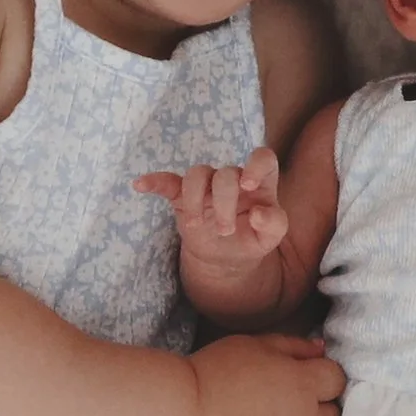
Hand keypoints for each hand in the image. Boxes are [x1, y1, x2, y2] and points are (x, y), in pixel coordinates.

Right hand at [135, 148, 287, 288]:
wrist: (226, 258)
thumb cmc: (252, 238)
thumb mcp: (271, 237)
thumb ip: (274, 223)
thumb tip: (259, 213)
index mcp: (259, 182)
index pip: (262, 157)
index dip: (256, 164)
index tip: (247, 184)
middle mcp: (232, 178)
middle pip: (225, 173)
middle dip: (224, 202)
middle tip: (225, 231)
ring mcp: (206, 186)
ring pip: (196, 174)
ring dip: (195, 200)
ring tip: (194, 226)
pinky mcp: (182, 197)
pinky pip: (167, 182)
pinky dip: (154, 181)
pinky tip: (140, 185)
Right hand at [183, 333, 341, 415]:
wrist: (181, 412)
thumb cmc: (212, 371)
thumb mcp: (253, 344)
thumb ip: (292, 346)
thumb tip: (322, 350)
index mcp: (305, 383)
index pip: (337, 380)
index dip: (322, 379)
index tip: (304, 381)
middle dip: (317, 413)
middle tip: (291, 411)